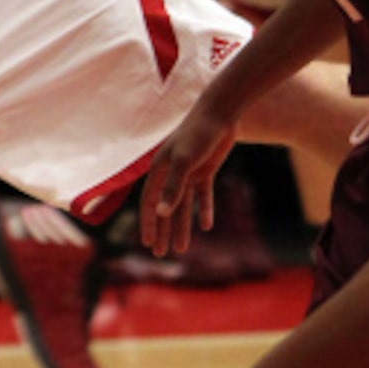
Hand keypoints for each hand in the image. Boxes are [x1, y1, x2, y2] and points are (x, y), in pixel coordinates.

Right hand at [140, 103, 236, 257]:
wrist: (220, 112)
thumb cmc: (198, 133)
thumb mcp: (185, 161)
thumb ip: (172, 187)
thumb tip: (161, 213)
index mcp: (160, 169)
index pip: (149, 202)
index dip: (148, 224)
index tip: (148, 244)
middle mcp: (172, 172)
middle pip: (164, 208)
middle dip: (162, 231)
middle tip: (161, 255)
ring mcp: (189, 172)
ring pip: (183, 205)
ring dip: (182, 226)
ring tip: (182, 249)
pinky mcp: (206, 169)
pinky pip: (203, 195)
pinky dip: (204, 209)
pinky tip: (206, 225)